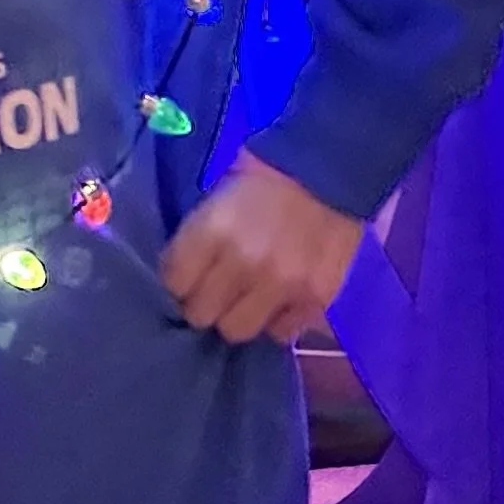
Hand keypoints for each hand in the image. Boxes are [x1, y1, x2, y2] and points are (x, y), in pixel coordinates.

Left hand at [160, 149, 365, 345]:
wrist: (329, 172)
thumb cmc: (262, 183)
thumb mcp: (215, 202)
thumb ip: (196, 243)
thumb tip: (180, 283)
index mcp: (213, 231)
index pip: (174, 283)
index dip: (179, 282)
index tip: (188, 279)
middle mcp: (245, 263)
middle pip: (200, 314)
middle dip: (204, 304)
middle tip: (215, 293)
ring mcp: (282, 284)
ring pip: (236, 330)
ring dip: (237, 317)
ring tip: (245, 301)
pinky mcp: (315, 298)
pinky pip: (280, 332)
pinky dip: (276, 320)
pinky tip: (277, 300)